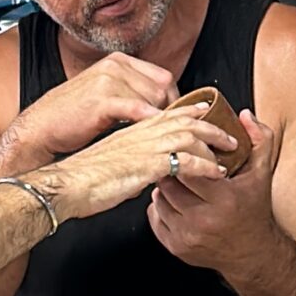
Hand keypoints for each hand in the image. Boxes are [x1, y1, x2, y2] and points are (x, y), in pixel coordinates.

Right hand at [16, 54, 177, 164]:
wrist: (40, 128)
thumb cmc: (72, 117)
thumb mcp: (104, 93)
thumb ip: (130, 91)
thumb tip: (160, 103)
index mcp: (117, 61)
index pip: (162, 76)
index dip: (173, 100)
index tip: (175, 120)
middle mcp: (115, 65)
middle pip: (162, 86)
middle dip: (170, 111)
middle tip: (171, 133)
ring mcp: (108, 80)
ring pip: (153, 99)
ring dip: (160, 121)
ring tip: (162, 138)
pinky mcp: (102, 100)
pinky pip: (137, 109)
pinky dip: (150, 121)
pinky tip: (154, 133)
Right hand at [44, 106, 236, 223]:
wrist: (65, 185)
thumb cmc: (82, 180)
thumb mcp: (110, 163)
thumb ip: (129, 162)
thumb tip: (140, 173)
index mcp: (131, 131)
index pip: (166, 113)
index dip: (189, 110)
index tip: (205, 110)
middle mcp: (140, 134)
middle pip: (183, 119)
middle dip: (210, 125)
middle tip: (230, 135)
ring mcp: (144, 147)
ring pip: (189, 135)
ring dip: (213, 143)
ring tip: (229, 154)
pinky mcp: (147, 165)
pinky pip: (185, 161)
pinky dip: (205, 167)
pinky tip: (216, 173)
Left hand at [149, 109, 278, 273]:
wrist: (252, 253)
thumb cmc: (255, 210)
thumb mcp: (262, 172)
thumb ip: (258, 139)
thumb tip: (243, 115)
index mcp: (224, 199)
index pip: (189, 169)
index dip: (185, 157)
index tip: (188, 151)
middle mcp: (203, 220)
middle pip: (170, 184)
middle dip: (172, 170)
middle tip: (177, 163)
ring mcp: (188, 236)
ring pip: (159, 199)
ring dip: (164, 187)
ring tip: (177, 181)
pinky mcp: (177, 247)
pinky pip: (155, 218)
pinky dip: (160, 206)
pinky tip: (174, 200)